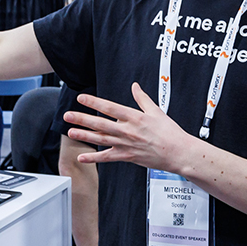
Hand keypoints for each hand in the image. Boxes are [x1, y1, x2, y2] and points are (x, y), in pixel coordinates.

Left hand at [63, 82, 191, 170]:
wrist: (178, 152)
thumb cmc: (169, 133)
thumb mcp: (156, 111)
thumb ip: (142, 98)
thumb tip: (135, 87)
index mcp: (134, 117)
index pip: (110, 107)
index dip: (94, 102)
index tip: (82, 98)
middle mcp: (127, 131)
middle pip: (101, 123)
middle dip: (83, 119)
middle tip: (69, 115)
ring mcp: (126, 144)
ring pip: (101, 139)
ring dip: (84, 136)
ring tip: (71, 132)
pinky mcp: (127, 156)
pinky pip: (107, 157)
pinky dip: (94, 158)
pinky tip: (82, 158)